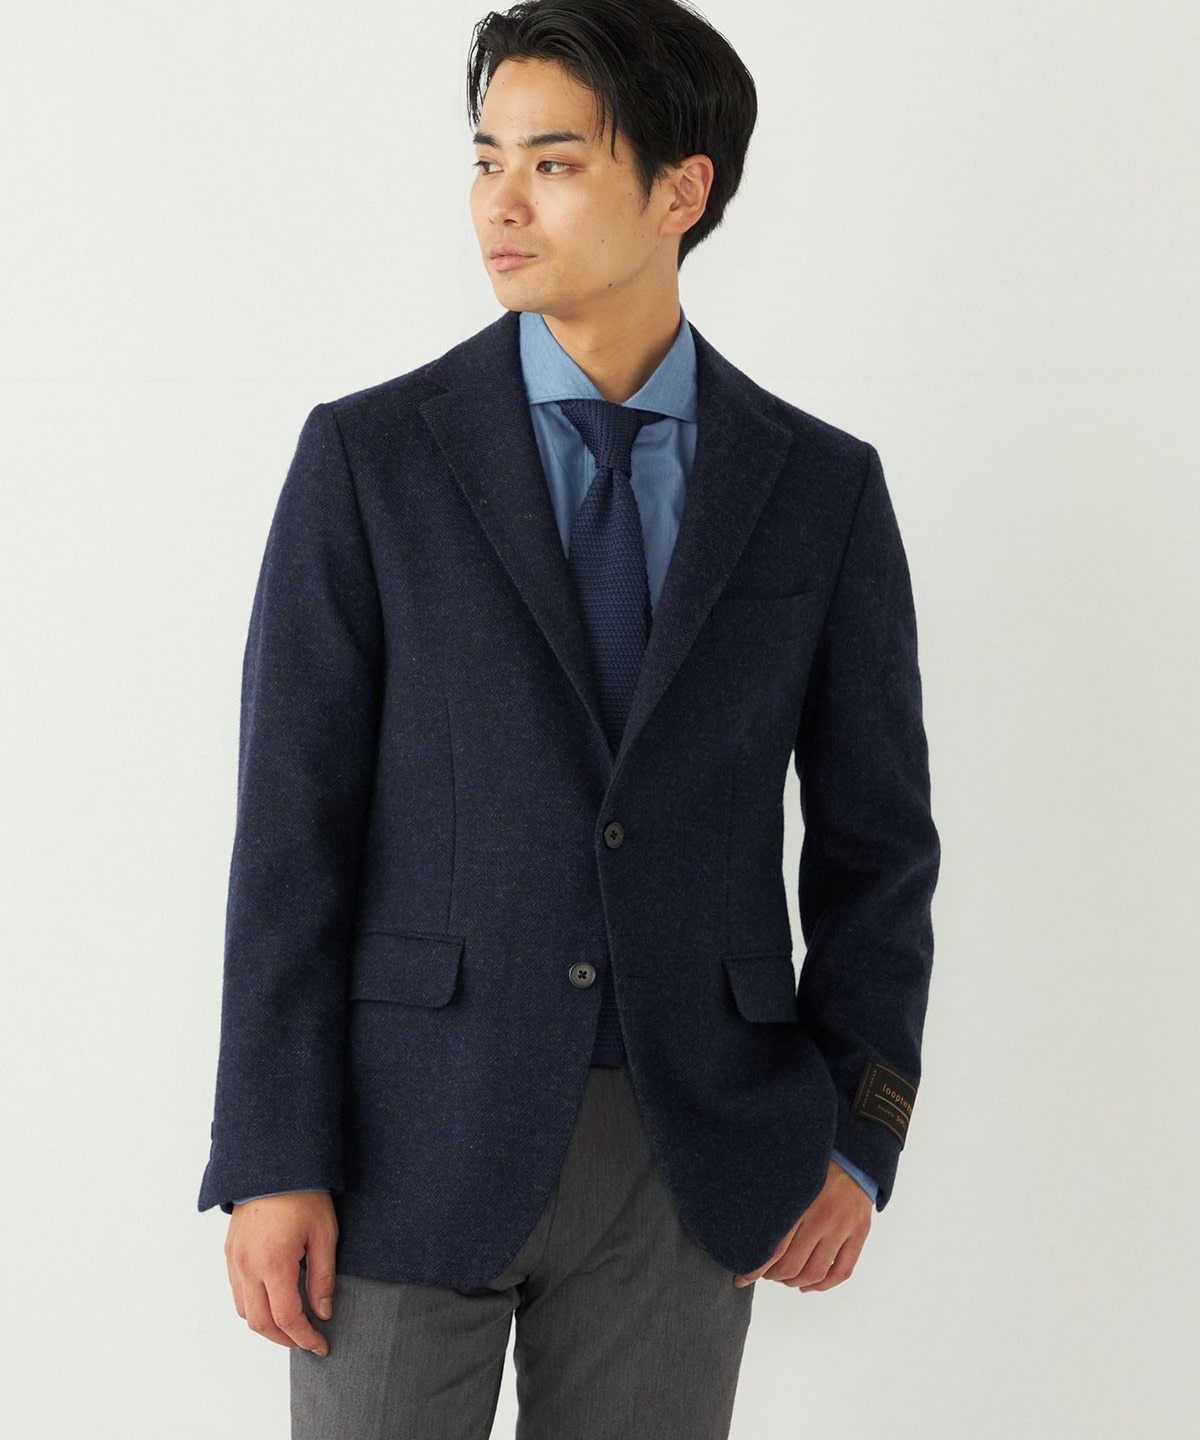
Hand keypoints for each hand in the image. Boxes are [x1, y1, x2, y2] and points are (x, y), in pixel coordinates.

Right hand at [224, 1191, 338, 1355]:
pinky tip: (272, 1301)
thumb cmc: (303, 1193)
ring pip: (244, 1310)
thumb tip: (322, 1311)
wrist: (274, 1163)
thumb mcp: (324, 1234)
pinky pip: (237, 1291)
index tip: (321, 1345)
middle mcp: (247, 1266)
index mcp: (273, 1263)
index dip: (305, 1338)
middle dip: (284, 1338)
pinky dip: (253, 1306)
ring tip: (291, 1324)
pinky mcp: (230, 1251)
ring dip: (266, 1325)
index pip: (287, 1318)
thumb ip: (322, 1277)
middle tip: (307, 1340)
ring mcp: (234, 1259)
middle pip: (260, 1323)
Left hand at [732, 1158, 872, 1291]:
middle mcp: (822, 1216)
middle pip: (793, 1264)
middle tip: (764, 1274)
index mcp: (800, 1201)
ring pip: (815, 1272)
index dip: (756, 1268)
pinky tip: (809, 1284)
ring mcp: (843, 1227)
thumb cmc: (815, 1168)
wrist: (853, 1157)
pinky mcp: (859, 1233)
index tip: (742, 1278)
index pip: (774, 1247)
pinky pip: (842, 1271)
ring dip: (795, 1282)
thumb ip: (773, 1203)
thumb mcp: (789, 1180)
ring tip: (784, 1278)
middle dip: (773, 1276)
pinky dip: (823, 1285)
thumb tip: (746, 1229)